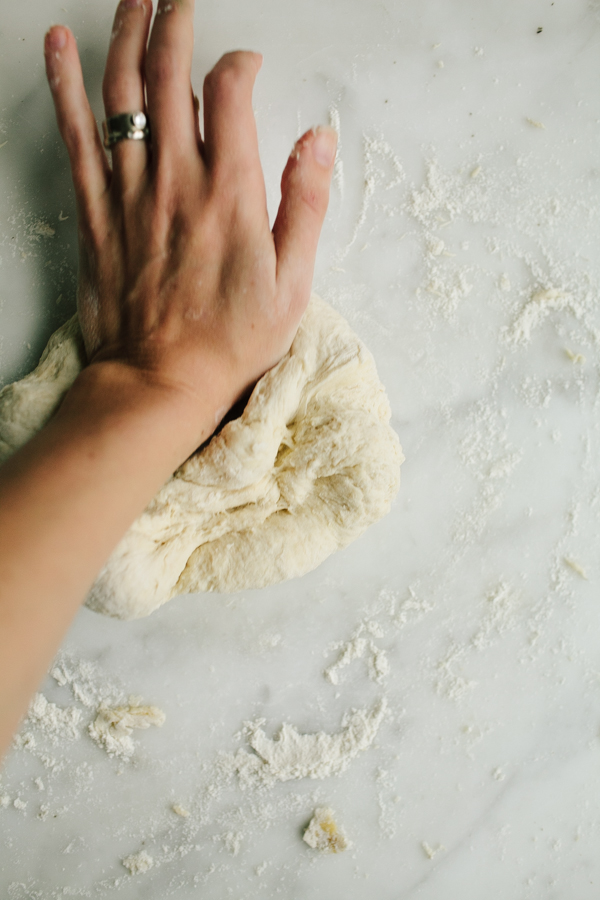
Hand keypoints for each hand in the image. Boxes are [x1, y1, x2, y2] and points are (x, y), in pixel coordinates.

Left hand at [43, 0, 336, 449]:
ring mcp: (129, 191)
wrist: (159, 381)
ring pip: (122, 89)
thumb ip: (305, 204)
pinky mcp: (96, 211)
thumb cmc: (229, 341)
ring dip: (128, 33)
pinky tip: (60, 45)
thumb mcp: (293, 284)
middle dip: (177, 20)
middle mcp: (176, 178)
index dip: (240, 62)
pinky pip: (76, 133)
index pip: (231, 90)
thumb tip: (318, 140)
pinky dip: (65, 84)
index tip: (248, 65)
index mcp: (229, 191)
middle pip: (172, 72)